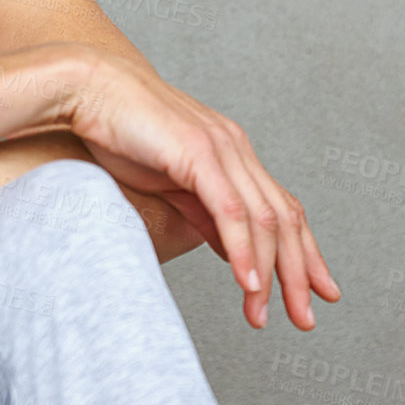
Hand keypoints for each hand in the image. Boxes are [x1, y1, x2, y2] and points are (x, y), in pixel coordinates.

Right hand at [64, 45, 339, 330]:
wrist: (87, 87)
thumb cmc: (118, 131)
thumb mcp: (170, 181)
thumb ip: (204, 211)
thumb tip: (230, 248)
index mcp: (232, 152)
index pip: (283, 208)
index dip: (305, 252)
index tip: (318, 291)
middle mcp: (235, 148)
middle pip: (285, 218)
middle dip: (301, 272)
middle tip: (306, 318)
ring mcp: (220, 148)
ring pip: (263, 220)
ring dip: (270, 273)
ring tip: (266, 314)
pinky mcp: (197, 153)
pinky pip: (229, 211)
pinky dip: (242, 250)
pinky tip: (248, 283)